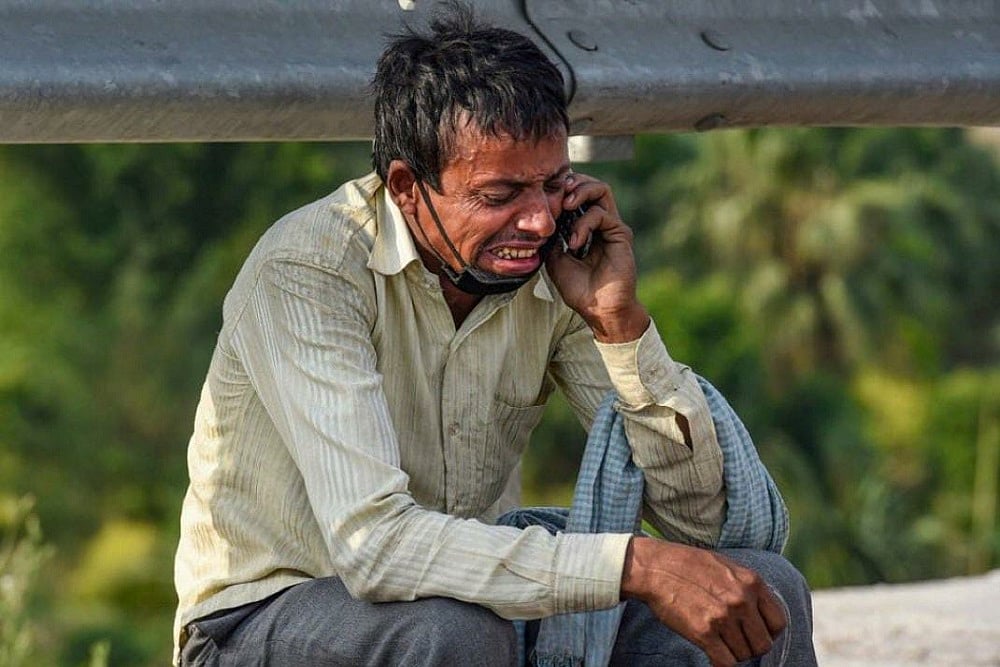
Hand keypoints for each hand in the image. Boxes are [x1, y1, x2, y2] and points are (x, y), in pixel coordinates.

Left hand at [545, 173, 648, 342]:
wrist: (598, 309)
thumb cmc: (579, 289)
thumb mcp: (555, 260)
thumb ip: (552, 238)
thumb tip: (542, 220)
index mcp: (586, 227)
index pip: (577, 195)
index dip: (562, 190)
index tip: (544, 195)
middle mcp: (601, 223)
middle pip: (591, 185)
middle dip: (573, 182)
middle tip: (557, 192)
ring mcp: (612, 227)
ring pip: (601, 190)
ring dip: (580, 192)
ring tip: (564, 205)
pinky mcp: (620, 234)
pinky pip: (601, 214)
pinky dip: (583, 223)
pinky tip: (574, 242)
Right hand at [621, 537, 787, 666]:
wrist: (655, 567)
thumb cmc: (687, 564)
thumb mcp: (726, 565)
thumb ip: (746, 586)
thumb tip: (760, 610)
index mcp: (752, 582)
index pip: (778, 622)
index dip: (768, 632)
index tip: (754, 633)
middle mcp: (742, 600)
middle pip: (763, 644)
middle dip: (750, 646)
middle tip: (735, 641)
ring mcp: (724, 617)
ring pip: (744, 655)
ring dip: (733, 654)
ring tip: (719, 642)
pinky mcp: (704, 632)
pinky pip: (725, 663)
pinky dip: (721, 663)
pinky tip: (712, 653)